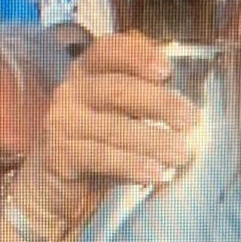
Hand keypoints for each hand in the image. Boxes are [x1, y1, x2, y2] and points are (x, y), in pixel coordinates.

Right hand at [10, 32, 193, 235]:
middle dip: (160, 103)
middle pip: (119, 89)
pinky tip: (154, 173)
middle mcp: (69, 92)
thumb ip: (142, 108)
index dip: (138, 55)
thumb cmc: (91, 150)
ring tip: (181, 153)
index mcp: (85, 74)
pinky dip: (131, 165)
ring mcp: (60, 122)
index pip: (108, 50)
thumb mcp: (117, 120)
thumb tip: (185, 113)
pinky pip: (100, 156)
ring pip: (113, 127)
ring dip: (154, 140)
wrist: (50, 191)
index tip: (167, 70)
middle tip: (190, 119)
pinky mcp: (57, 154)